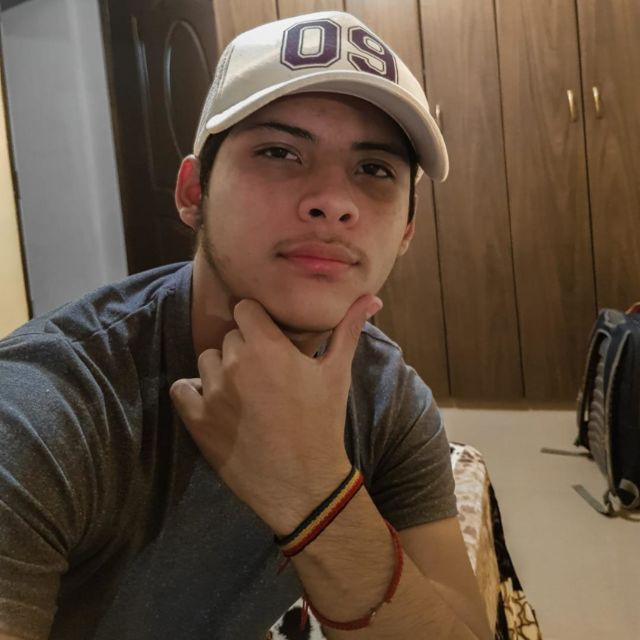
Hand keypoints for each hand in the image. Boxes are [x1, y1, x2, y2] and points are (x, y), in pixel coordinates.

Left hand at [170, 294, 382, 534]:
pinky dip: (194, 393)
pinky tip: (215, 405)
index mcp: (268, 346)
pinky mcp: (197, 421)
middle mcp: (236, 364)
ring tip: (243, 393)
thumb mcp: (338, 373)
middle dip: (244, 349)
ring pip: (206, 360)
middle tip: (264, 374)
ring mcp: (213, 392)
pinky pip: (181, 389)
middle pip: (229, 336)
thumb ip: (348, 329)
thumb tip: (372, 297)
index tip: (267, 339)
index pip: (245, 309)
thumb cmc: (323, 424)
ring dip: (221, 371)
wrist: (304, 484)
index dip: (257, 322)